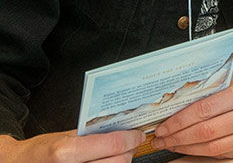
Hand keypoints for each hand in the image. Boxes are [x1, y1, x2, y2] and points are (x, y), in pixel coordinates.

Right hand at [0, 129, 143, 162]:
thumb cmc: (41, 150)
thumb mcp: (66, 135)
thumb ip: (93, 133)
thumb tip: (122, 127)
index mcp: (67, 151)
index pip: (114, 145)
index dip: (132, 138)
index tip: (138, 134)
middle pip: (119, 162)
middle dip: (130, 150)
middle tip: (132, 142)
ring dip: (122, 161)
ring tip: (120, 153)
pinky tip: (109, 161)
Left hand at [151, 74, 232, 158]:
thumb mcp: (229, 85)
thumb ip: (206, 98)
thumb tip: (173, 112)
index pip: (203, 110)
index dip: (179, 121)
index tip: (163, 126)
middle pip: (205, 131)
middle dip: (177, 137)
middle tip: (161, 138)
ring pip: (210, 147)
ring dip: (185, 148)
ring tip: (170, 144)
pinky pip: (219, 154)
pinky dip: (200, 153)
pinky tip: (188, 149)